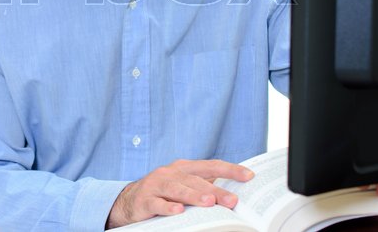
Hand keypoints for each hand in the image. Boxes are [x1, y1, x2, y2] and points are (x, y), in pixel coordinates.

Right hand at [105, 159, 254, 228]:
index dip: (230, 169)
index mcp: (183, 168)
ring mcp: (156, 185)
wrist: (129, 200)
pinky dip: (168, 206)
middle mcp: (170, 173)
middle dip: (215, 190)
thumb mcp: (183, 185)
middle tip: (232, 200)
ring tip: (208, 202)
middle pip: (195, 180)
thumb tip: (234, 194)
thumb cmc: (164, 193)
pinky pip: (157, 203)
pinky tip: (178, 210)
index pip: (210, 166)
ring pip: (177, 189)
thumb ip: (204, 186)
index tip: (249, 176)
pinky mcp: (145, 199)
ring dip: (193, 195)